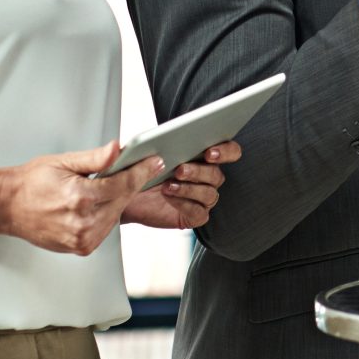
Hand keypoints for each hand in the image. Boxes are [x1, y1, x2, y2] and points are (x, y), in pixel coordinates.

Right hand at [0, 142, 154, 255]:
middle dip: (131, 183)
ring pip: (116, 215)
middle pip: (123, 200)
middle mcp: (82, 221)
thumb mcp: (63, 162)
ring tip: (107, 187)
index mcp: (79, 197)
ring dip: (118, 200)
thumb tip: (117, 149)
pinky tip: (97, 204)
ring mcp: (82, 238)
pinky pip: (105, 229)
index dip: (141, 171)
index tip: (154, 162)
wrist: (8, 206)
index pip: (123, 183)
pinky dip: (106, 215)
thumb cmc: (32, 182)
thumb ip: (94, 158)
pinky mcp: (81, 248)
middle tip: (136, 168)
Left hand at [123, 141, 239, 229]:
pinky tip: (169, 197)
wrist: (128, 192)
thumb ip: (157, 144)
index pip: (230, 151)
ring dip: (188, 189)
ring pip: (209, 193)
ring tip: (167, 185)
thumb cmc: (142, 170)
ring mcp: (203, 198)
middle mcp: (208, 177)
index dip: (226, 151)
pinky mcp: (195, 216)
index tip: (209, 153)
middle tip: (180, 169)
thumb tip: (159, 142)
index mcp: (205, 157)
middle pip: (217, 174)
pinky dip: (184, 204)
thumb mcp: (146, 152)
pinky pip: (199, 212)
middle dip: (199, 171)